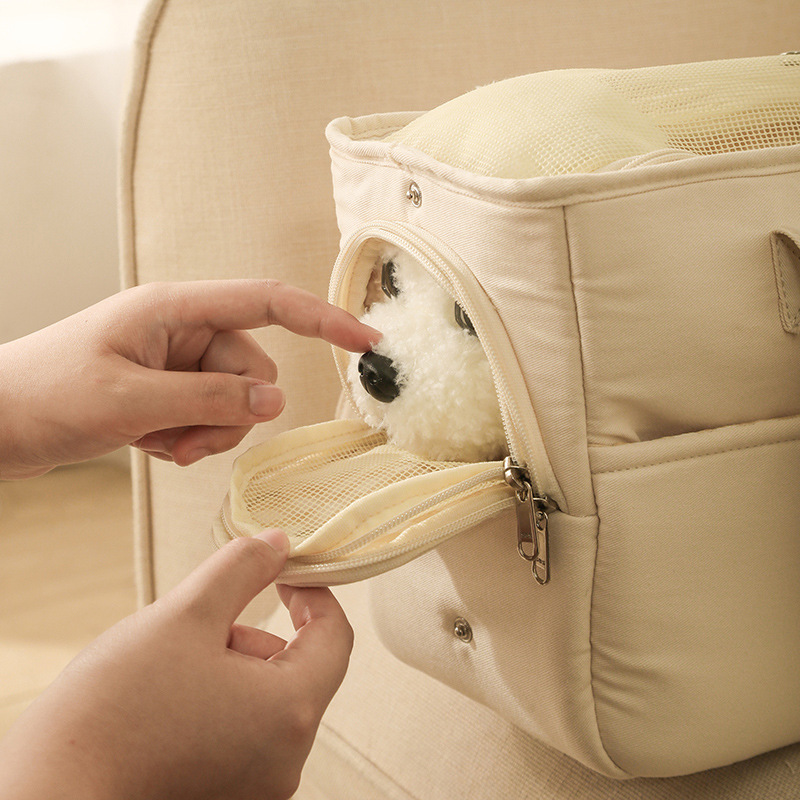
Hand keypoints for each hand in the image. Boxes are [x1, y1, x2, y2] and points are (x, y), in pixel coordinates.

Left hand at [0, 279, 379, 477]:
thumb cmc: (44, 393)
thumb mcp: (132, 400)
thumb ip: (211, 397)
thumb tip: (276, 398)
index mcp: (177, 308)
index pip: (269, 302)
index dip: (324, 318)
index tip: (367, 340)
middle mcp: (184, 330)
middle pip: (253, 368)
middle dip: (230, 413)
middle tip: (181, 440)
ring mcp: (177, 363)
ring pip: (235, 400)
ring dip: (207, 433)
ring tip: (159, 446)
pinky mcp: (168, 391)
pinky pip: (209, 417)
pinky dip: (190, 439)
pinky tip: (151, 446)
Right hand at [0, 528, 352, 799]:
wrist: (44, 799)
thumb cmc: (112, 713)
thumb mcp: (183, 615)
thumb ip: (241, 570)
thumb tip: (279, 543)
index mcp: (290, 711)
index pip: (335, 637)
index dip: (314, 595)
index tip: (285, 576)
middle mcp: (285, 760)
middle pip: (293, 670)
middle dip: (251, 635)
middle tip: (196, 629)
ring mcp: (256, 787)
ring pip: (263, 701)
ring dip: (229, 668)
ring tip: (168, 672)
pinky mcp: (225, 798)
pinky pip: (241, 735)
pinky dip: (216, 705)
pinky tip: (164, 706)